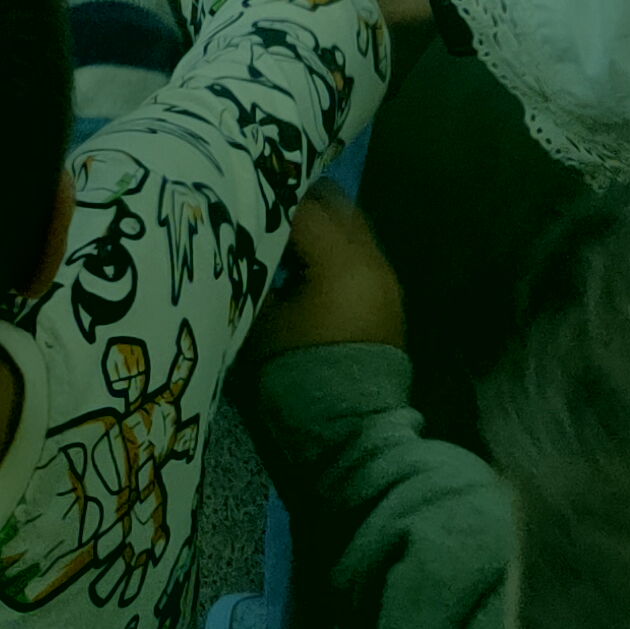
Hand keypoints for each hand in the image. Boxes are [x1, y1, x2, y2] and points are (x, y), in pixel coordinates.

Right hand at [231, 188, 407, 379]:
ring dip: (321, 224)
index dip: (267, 200)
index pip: (301, 208)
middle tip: (265, 206)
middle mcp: (370, 260)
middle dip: (301, 201)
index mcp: (340, 261)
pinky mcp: (388, 298)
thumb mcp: (262, 322)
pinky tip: (306, 264)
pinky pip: (360, 253)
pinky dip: (335, 248)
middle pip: (336, 205)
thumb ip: (255, 274)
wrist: (351, 431)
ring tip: (284, 235)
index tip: (241, 198)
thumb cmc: (299, 373)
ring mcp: (385, 278)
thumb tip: (249, 245)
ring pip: (352, 227)